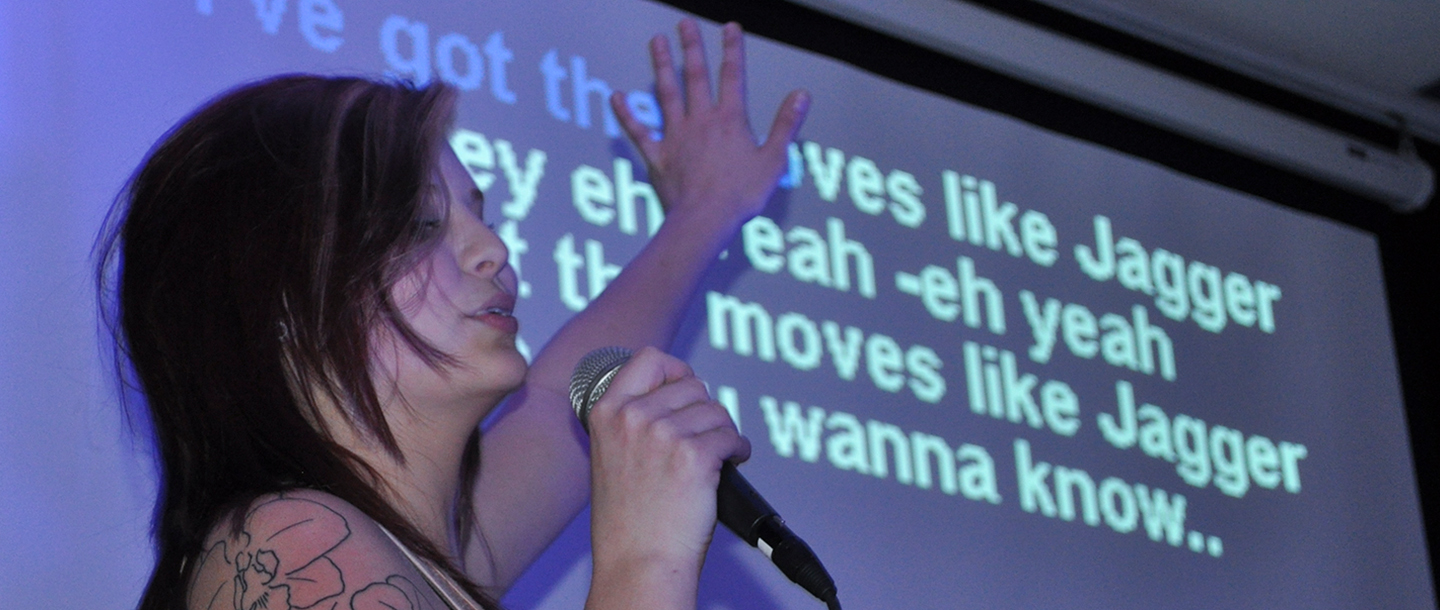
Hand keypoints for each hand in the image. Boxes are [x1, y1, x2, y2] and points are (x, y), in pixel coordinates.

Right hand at [586, 348, 750, 582]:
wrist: (638, 563)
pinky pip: (732, 437)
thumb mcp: (611, 457)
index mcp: (607, 412)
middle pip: (693, 385)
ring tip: (717, 456)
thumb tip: (675, 396)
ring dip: (723, 432)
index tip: (687, 389)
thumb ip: (632, 422)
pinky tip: (730, 464)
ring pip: (717, 411)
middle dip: (706, 411)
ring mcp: (663, 434)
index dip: (677, 370)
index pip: (650, 359)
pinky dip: (738, 450)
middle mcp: (633, 417)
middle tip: (705, 437)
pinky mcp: (694, 455)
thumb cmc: (627, 522)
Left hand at [610, 19, 809, 231]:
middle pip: (695, 77)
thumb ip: (785, 124)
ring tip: (656, 42)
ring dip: (662, 66)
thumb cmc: (741, 195)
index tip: (729, 27)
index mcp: (730, 121)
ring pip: (666, 94)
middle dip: (691, 48)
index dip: (732, 50)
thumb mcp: (773, 160)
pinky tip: (616, 97)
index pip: (733, 76)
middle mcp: (701, 121)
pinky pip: (639, 131)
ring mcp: (676, 137)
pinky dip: (627, 114)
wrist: (705, 220)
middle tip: (684, 24)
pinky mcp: (658, 156)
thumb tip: (801, 95)